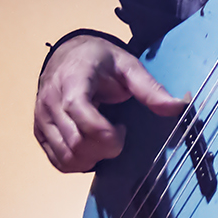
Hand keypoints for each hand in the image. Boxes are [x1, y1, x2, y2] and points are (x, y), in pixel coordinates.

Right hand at [33, 36, 185, 172]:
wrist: (69, 54)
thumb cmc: (99, 60)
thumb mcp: (128, 65)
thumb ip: (150, 88)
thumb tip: (177, 107)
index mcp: (72, 80)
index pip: (79, 113)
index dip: (105, 132)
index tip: (122, 129)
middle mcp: (50, 101)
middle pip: (75, 142)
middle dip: (105, 149)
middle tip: (119, 133)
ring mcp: (41, 118)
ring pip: (65, 157)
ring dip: (92, 158)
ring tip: (105, 139)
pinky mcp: (39, 132)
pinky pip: (57, 160)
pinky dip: (78, 163)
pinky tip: (92, 147)